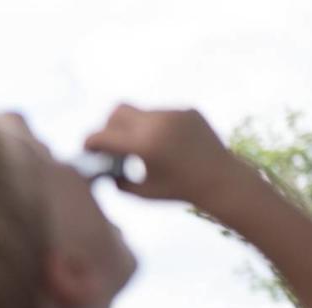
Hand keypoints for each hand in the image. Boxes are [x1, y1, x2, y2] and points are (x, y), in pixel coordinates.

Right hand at [84, 104, 244, 206]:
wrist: (222, 180)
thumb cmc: (179, 190)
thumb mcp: (142, 192)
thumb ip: (117, 181)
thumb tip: (100, 171)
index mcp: (144, 145)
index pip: (104, 136)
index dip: (91, 142)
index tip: (89, 149)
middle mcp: (157, 123)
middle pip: (118, 111)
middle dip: (109, 125)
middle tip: (112, 142)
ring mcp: (174, 113)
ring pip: (141, 113)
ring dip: (136, 127)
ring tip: (147, 148)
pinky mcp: (187, 110)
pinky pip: (162, 114)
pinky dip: (157, 127)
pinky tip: (169, 145)